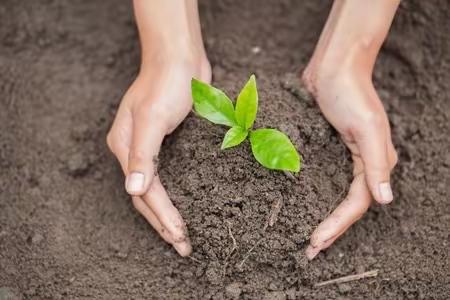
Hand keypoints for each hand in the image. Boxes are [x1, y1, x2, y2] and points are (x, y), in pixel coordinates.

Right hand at [107, 57, 210, 255]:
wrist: (180, 59)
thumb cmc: (166, 83)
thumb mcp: (152, 117)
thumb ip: (143, 154)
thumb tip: (133, 189)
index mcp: (124, 147)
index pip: (144, 193)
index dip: (162, 217)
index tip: (180, 237)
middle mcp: (133, 151)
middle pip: (146, 198)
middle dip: (164, 224)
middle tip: (183, 247)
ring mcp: (149, 148)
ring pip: (156, 191)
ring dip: (168, 215)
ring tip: (181, 236)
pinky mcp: (166, 143)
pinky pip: (168, 177)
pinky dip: (175, 196)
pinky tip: (186, 205)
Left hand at [302, 65, 397, 258]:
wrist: (334, 67)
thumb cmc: (351, 94)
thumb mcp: (367, 128)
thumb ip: (376, 165)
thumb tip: (386, 201)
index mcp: (375, 162)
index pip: (357, 204)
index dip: (338, 225)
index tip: (315, 241)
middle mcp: (362, 163)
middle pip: (346, 205)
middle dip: (330, 229)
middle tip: (310, 251)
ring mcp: (343, 156)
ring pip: (333, 194)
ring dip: (321, 215)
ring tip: (307, 237)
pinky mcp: (326, 149)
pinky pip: (321, 178)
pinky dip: (312, 194)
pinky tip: (298, 203)